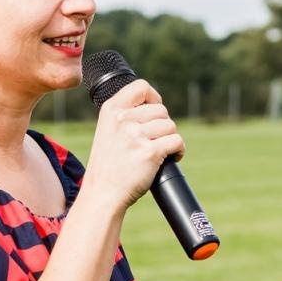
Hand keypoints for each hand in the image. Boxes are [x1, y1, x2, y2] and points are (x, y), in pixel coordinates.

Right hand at [81, 79, 183, 210]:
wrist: (102, 193)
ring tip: (160, 151)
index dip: (153, 98)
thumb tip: (155, 105)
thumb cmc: (108, 165)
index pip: (141, 87)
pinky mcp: (150, 152)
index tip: (154, 112)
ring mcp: (136, 135)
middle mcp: (122, 120)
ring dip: (170, 139)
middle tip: (154, 140)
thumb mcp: (107, 131)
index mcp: (111, 110)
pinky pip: (176, 142)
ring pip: (170, 126)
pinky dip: (178, 150)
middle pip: (161, 110)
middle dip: (163, 125)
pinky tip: (171, 158)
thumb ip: (125, 115)